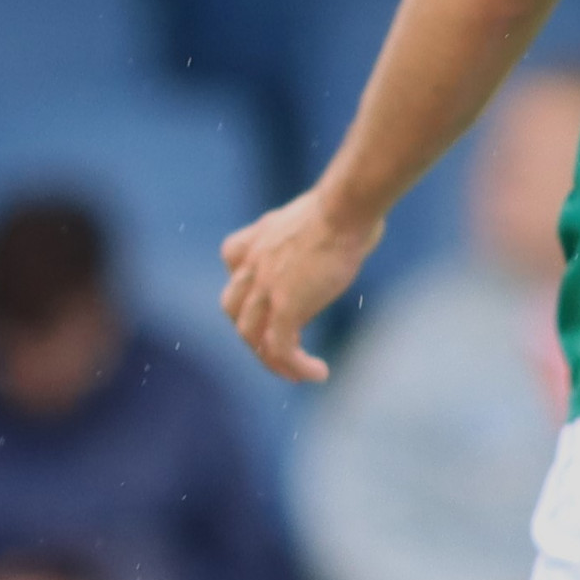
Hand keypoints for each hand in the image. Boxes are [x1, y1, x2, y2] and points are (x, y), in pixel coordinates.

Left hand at [220, 189, 383, 385]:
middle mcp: (251, 264)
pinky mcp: (285, 307)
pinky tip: (319, 373)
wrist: (345, 207)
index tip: (270, 302)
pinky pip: (280, 348)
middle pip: (234, 309)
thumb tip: (339, 237)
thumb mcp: (314, 216)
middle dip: (253, 333)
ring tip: (295, 374)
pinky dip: (294, 366)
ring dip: (271, 359)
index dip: (246, 291)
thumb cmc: (346, 206)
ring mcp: (264, 287)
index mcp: (257, 239)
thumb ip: (309, 235)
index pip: (233, 269)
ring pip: (251, 336)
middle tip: (280, 348)